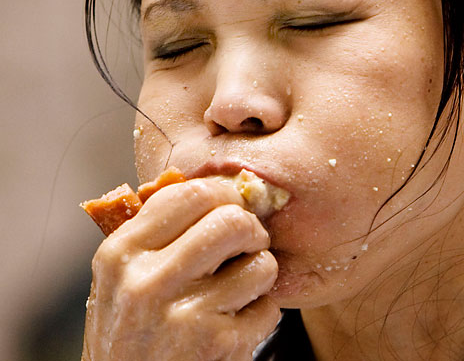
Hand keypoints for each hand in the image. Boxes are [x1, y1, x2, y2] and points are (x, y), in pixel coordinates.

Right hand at [81, 179, 279, 360]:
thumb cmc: (129, 334)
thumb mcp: (120, 280)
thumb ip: (155, 235)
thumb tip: (211, 192)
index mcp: (121, 254)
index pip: (188, 194)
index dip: (221, 195)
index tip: (230, 207)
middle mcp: (148, 282)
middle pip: (232, 221)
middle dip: (252, 229)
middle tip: (249, 243)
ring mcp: (185, 317)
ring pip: (260, 263)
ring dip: (261, 273)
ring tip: (242, 287)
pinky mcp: (219, 346)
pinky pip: (268, 307)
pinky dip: (261, 313)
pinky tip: (239, 322)